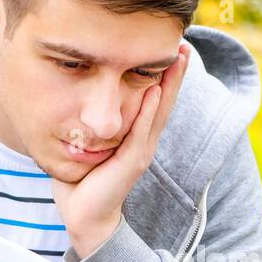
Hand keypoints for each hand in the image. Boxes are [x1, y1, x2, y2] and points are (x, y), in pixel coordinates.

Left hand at [53, 41, 191, 257]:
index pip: (155, 100)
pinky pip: (141, 131)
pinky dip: (149, 111)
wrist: (84, 216)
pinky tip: (154, 90)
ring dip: (170, 85)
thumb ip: (92, 123)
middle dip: (175, 74)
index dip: (164, 75)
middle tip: (183, 45)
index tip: (171, 48)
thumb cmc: (82, 180)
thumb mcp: (89, 143)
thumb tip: (77, 97)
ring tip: (178, 59)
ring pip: (159, 112)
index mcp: (136, 136)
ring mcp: (140, 151)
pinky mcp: (131, 162)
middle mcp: (144, 141)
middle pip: (164, 101)